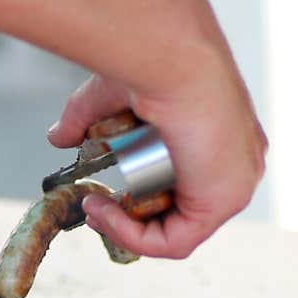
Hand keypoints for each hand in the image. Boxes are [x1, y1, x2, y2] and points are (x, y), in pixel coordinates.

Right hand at [47, 68, 267, 259]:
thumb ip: (86, 118)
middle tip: (95, 207)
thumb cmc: (154, 60)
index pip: (186, 185)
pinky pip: (174, 243)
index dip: (143, 197)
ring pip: (176, 232)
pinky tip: (104, 213)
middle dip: (133, 218)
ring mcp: (235, 185)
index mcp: (226, 137)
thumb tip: (58, 138)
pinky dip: (133, 236)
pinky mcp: (222, 205)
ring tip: (94, 208)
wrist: (172, 55)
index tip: (106, 195)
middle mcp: (238, 164)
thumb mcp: (112, 95)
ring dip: (126, 228)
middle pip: (181, 212)